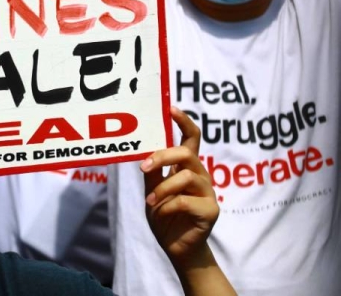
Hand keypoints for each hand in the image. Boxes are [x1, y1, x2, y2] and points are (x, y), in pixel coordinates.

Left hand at [143, 107, 218, 269]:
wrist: (176, 247)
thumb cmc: (164, 214)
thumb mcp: (152, 188)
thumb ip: (152, 170)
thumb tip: (142, 150)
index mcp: (187, 166)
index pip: (191, 138)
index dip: (183, 121)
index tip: (171, 108)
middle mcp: (201, 175)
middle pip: (186, 153)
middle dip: (162, 156)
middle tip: (144, 167)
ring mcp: (208, 192)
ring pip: (185, 177)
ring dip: (162, 189)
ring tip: (151, 202)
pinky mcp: (211, 210)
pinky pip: (184, 201)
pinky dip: (167, 207)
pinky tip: (162, 213)